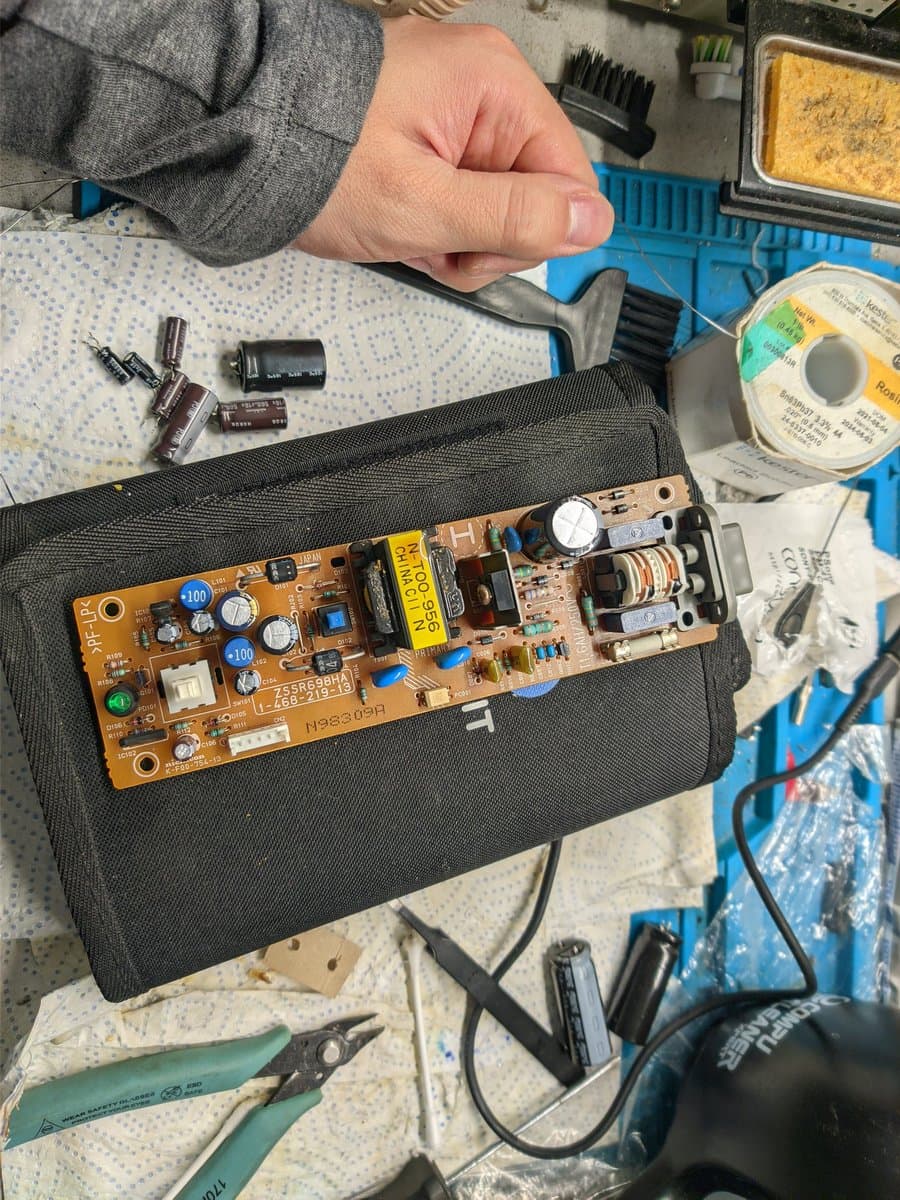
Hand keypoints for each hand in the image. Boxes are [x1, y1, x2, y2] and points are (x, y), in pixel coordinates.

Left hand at [293, 15, 613, 289]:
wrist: (238, 142)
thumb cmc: (314, 157)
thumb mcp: (424, 207)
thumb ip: (515, 218)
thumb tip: (592, 223)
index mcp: (494, 84)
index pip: (570, 179)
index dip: (531, 233)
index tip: (476, 246)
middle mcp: (482, 83)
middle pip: (533, 194)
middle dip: (483, 238)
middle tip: (428, 238)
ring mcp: (454, 105)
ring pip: (496, 201)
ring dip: (455, 235)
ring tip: (405, 226)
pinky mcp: (429, 127)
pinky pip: (461, 189)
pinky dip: (433, 217)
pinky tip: (400, 216)